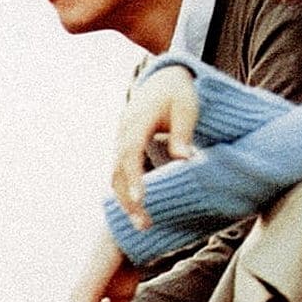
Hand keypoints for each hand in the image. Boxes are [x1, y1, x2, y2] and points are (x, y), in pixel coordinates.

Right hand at [111, 66, 198, 228]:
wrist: (165, 76)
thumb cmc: (179, 92)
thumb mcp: (187, 109)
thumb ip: (182, 134)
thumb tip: (184, 160)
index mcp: (137, 120)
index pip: (130, 153)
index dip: (133, 178)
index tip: (141, 200)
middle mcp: (123, 131)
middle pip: (117, 170)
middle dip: (128, 200)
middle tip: (144, 226)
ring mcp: (121, 138)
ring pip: (115, 174)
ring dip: (125, 200)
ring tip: (143, 225)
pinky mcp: (124, 145)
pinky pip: (119, 171)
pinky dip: (125, 190)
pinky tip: (138, 209)